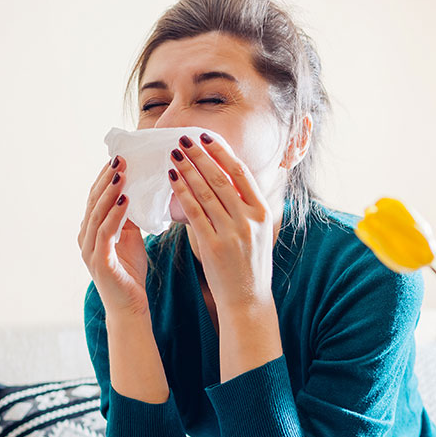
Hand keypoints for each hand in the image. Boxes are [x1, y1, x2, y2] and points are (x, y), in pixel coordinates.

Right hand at [78, 156, 148, 315]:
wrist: (130, 307)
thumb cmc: (130, 272)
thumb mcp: (131, 237)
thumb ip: (128, 217)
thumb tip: (135, 191)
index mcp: (91, 230)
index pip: (96, 198)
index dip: (105, 178)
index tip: (118, 158)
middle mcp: (85, 238)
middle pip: (93, 202)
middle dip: (106, 179)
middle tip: (120, 159)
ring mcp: (89, 250)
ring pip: (97, 214)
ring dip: (110, 192)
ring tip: (122, 174)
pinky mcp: (99, 262)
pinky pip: (105, 233)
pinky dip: (114, 214)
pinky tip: (125, 200)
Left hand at [167, 133, 275, 311]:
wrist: (247, 299)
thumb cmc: (249, 264)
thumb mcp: (256, 231)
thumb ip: (245, 206)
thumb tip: (227, 177)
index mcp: (262, 213)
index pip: (241, 173)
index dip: (222, 152)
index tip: (206, 136)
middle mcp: (249, 220)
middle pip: (222, 179)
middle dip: (201, 156)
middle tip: (183, 138)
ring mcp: (232, 233)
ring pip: (207, 193)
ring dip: (188, 170)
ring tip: (174, 155)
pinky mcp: (213, 246)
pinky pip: (195, 214)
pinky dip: (183, 194)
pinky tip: (173, 180)